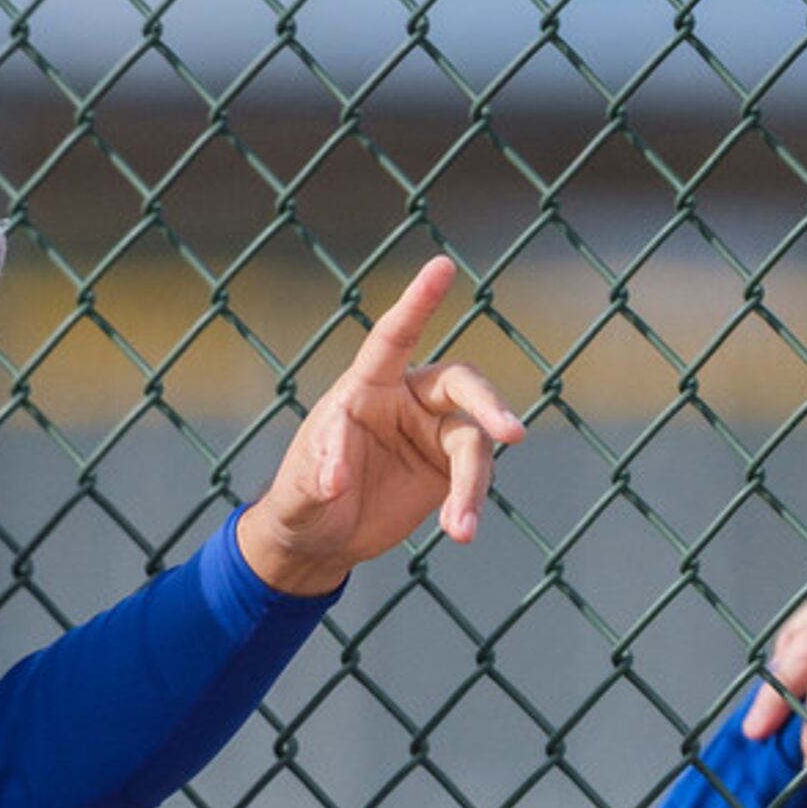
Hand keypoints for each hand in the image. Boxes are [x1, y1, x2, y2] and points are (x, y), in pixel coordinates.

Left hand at [236, 255, 526, 595]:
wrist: (321, 540)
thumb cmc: (302, 501)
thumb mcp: (296, 492)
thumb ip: (314, 478)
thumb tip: (335, 478)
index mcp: (365, 388)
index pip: (394, 336)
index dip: (418, 302)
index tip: (443, 267)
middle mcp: (406, 401)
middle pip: (461, 384)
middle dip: (487, 404)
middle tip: (510, 432)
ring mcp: (432, 435)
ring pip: (474, 441)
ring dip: (473, 484)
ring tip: (460, 530)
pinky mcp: (446, 471)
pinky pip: (473, 476)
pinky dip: (470, 504)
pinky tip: (459, 531)